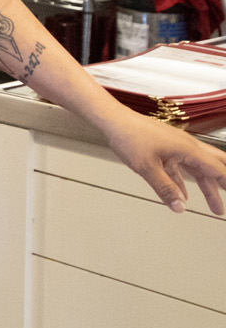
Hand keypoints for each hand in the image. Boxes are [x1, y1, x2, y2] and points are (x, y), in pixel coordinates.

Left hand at [101, 113, 225, 214]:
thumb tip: (179, 207)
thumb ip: (165, 189)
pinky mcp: (165, 148)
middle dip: (222, 185)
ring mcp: (176, 147)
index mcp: (188, 149)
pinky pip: (180, 168)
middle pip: (213, 167)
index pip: (217, 169)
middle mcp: (186, 146)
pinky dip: (185, 182)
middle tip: (225, 202)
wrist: (113, 120)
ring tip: (214, 206)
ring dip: (206, 188)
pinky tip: (183, 194)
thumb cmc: (129, 136)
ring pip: (197, 170)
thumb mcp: (147, 167)